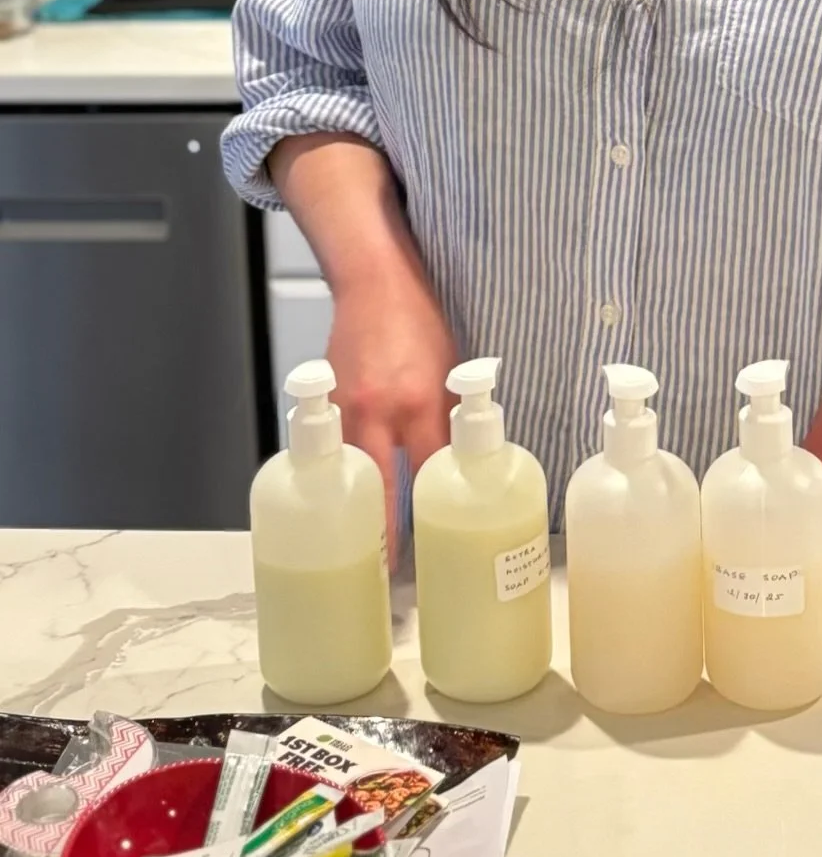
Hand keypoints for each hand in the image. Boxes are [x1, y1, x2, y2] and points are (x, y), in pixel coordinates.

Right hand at [326, 262, 456, 563]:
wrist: (375, 281)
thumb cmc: (420, 321)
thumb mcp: (449, 369)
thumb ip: (448, 418)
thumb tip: (459, 463)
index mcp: (420, 401)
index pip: (430, 473)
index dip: (432, 516)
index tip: (433, 550)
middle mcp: (379, 409)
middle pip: (381, 488)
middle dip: (383, 535)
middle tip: (388, 575)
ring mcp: (346, 408)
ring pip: (349, 474)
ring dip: (355, 509)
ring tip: (359, 550)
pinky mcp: (326, 403)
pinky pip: (330, 450)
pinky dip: (334, 475)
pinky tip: (336, 499)